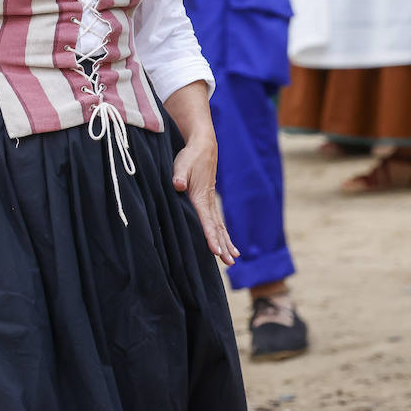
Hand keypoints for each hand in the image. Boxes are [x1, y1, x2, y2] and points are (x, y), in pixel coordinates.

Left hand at [172, 133, 237, 265]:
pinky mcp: (210, 201)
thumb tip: (177, 185)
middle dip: (223, 246)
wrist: (204, 147)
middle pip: (217, 228)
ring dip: (226, 243)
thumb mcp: (181, 165)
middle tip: (229, 263)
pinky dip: (224, 234)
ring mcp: (211, 202)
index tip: (215, 251)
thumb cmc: (190, 157)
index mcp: (200, 198)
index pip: (207, 222)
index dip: (211, 237)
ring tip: (233, 259)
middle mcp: (208, 203)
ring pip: (220, 227)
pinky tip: (228, 245)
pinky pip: (218, 222)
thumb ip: (179, 176)